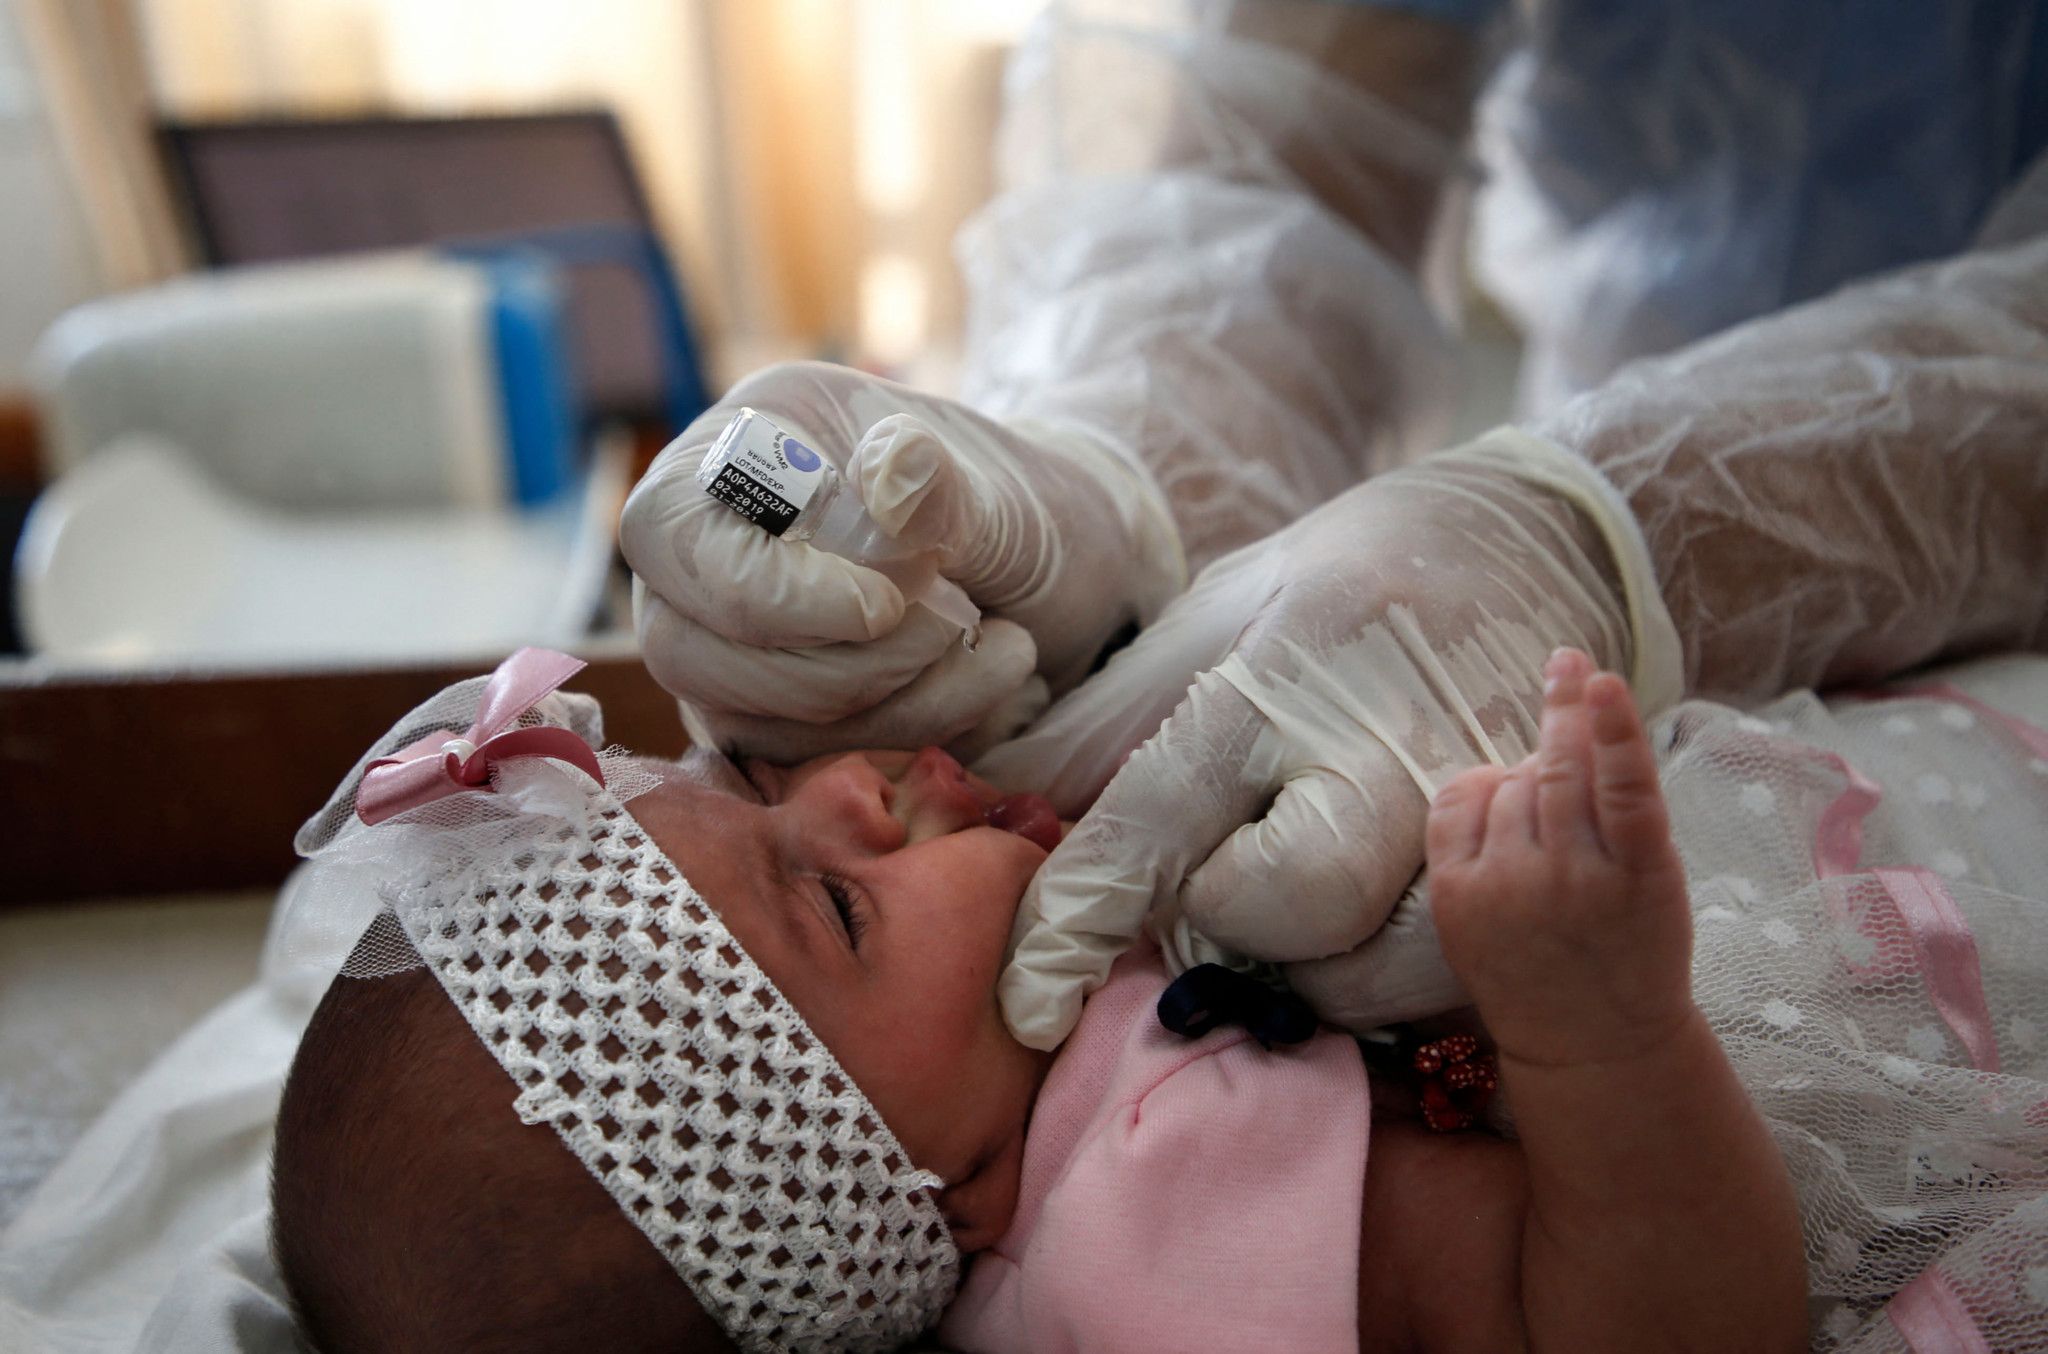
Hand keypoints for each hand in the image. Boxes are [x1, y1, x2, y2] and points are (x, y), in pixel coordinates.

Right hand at [621, 362, 1181, 762]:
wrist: (1069, 578)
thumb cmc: (1027, 512)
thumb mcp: (1006, 491)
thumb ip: (944, 488)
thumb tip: (891, 468)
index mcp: (745, 447)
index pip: (671, 533)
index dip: (768, 591)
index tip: (886, 607)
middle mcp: (708, 548)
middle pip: (688, 647)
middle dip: (843, 666)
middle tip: (959, 626)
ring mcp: (726, 639)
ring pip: (747, 718)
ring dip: (894, 704)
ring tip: (1000, 646)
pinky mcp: (766, 715)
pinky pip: (801, 761)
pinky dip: (908, 737)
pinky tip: (984, 684)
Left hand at [994, 428, 1681, 1047]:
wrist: (1544, 536)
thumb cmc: (1352, 582)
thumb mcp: (1221, 612)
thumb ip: (1110, 719)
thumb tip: (990, 793)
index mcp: (1281, 670)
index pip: (1159, 815)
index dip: (1078, 916)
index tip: (1029, 1003)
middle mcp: (1386, 741)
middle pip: (1291, 906)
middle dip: (1233, 916)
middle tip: (1231, 875)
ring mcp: (1483, 807)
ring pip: (1382, 969)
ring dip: (1317, 966)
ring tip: (1308, 900)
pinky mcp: (1558, 856)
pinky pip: (1457, 980)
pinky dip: (1396, 980)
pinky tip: (1379, 921)